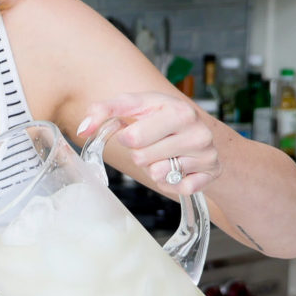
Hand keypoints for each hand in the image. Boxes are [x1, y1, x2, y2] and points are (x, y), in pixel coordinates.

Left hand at [77, 91, 219, 193]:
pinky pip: (176, 189)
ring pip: (158, 175)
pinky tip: (176, 169)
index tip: (134, 131)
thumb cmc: (160, 117)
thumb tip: (84, 129)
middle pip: (142, 158)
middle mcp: (197, 132)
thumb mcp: (135, 106)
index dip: (126, 137)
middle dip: (140, 154)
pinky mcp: (211, 175)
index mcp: (177, 110)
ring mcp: (207, 154)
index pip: (133, 137)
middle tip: (152, 144)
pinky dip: (170, 183)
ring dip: (154, 169)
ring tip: (164, 154)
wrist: (199, 132)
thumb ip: (105, 111)